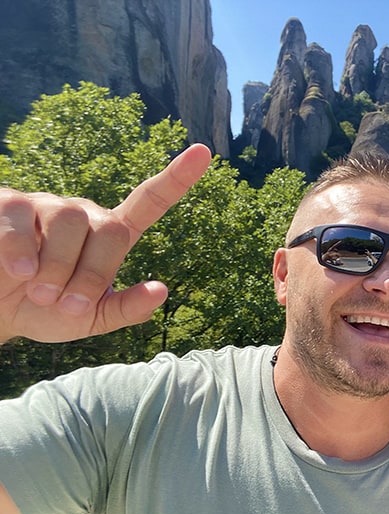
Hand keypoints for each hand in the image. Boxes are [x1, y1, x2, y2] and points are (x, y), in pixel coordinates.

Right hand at [0, 143, 211, 342]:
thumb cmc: (48, 311)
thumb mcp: (92, 319)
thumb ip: (126, 309)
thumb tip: (161, 290)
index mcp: (111, 235)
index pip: (149, 201)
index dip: (177, 178)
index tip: (204, 153)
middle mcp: (84, 214)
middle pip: (109, 229)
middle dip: (92, 274)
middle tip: (66, 303)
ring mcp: (47, 205)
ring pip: (69, 222)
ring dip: (57, 268)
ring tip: (41, 291)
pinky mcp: (10, 204)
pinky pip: (21, 218)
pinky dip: (21, 249)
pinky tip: (20, 271)